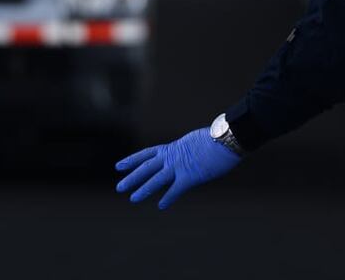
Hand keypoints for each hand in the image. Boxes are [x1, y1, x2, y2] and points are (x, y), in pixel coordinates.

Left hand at [115, 127, 240, 209]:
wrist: (225, 139)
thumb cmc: (215, 139)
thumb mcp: (193, 143)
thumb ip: (184, 153)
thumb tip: (184, 157)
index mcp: (172, 147)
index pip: (146, 154)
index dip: (132, 160)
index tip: (119, 166)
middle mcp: (171, 157)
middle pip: (146, 168)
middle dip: (132, 178)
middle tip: (119, 187)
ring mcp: (179, 166)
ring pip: (156, 179)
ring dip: (143, 189)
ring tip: (132, 199)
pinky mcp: (190, 176)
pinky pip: (176, 189)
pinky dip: (168, 198)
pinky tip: (161, 206)